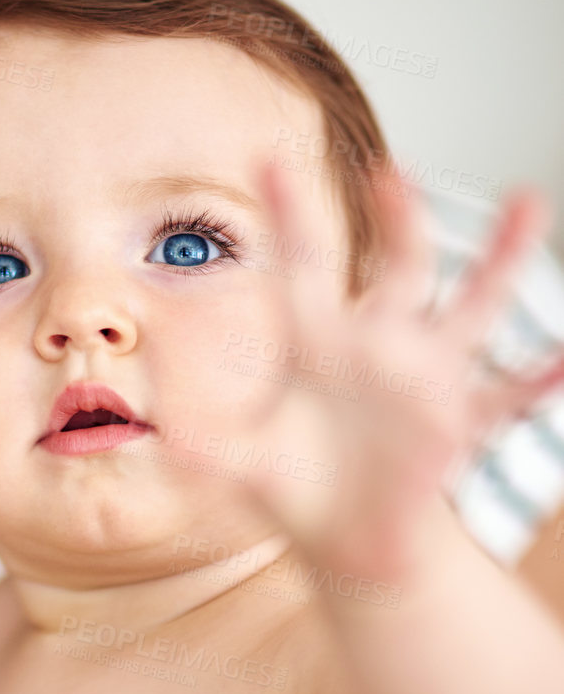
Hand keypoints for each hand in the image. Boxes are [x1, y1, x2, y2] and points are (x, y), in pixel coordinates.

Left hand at [236, 170, 560, 582]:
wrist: (346, 533)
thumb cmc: (295, 486)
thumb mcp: (243, 466)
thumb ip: (209, 452)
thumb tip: (168, 442)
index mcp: (320, 342)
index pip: (304, 265)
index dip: (291, 216)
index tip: (270, 160)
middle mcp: (381, 344)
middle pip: (399, 266)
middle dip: (399, 219)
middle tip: (391, 172)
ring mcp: (427, 378)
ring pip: (473, 306)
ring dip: (502, 258)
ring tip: (529, 204)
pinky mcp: (456, 422)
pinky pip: (505, 398)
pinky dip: (537, 381)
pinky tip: (562, 361)